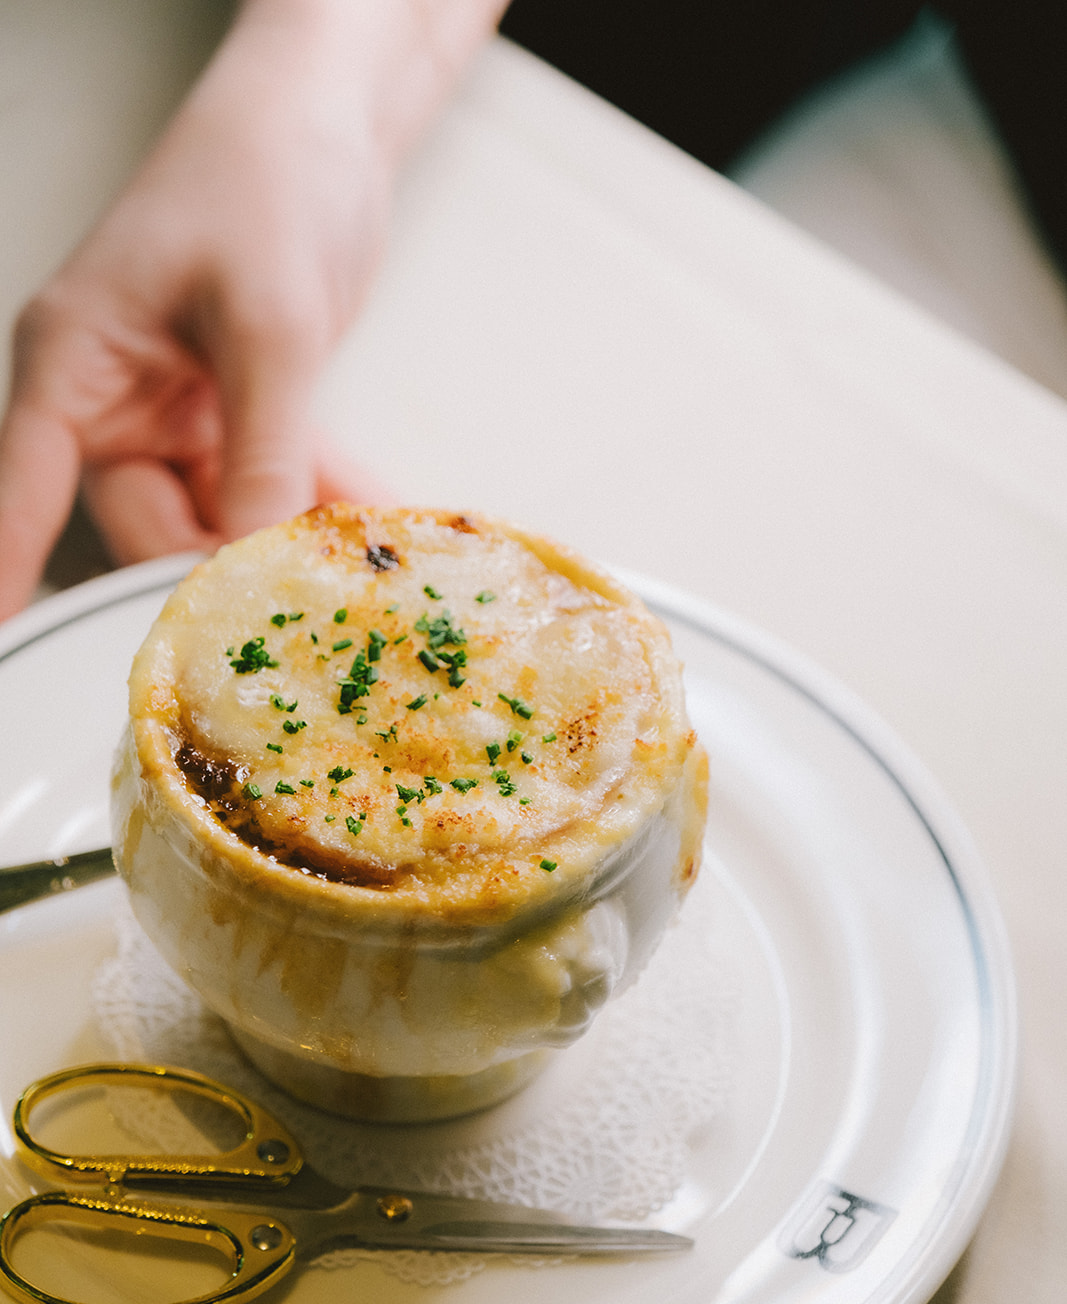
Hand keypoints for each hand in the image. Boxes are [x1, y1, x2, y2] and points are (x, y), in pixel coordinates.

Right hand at [0, 0, 503, 618]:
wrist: (323, 126)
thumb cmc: (262, 183)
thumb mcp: (267, 322)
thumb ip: (261, 446)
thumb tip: (255, 559)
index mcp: (74, 364)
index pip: (23, 490)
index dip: (10, 571)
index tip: (11, 646)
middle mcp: (112, 400)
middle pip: (149, 524)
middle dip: (224, 560)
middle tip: (300, 590)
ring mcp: (174, 411)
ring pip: (217, 516)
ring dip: (285, 532)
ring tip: (357, 548)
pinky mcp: (234, 414)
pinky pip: (267, 482)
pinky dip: (315, 497)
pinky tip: (371, 511)